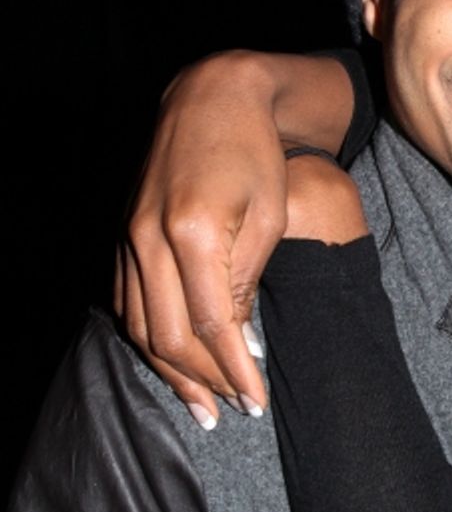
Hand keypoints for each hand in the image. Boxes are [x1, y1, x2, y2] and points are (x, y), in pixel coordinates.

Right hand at [115, 51, 352, 428]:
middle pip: (170, 336)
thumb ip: (247, 280)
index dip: (235, 372)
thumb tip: (236, 343)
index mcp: (194, 234)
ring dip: (170, 372)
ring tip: (201, 406)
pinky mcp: (122, 234)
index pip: (213, 327)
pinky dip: (148, 338)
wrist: (212, 98)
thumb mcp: (270, 215)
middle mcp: (149, 240)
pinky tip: (170, 362)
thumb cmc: (256, 155)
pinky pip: (127, 302)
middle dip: (204, 382)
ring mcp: (128, 237)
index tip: (256, 402)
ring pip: (140, 326)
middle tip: (232, 412)